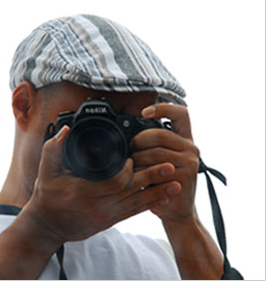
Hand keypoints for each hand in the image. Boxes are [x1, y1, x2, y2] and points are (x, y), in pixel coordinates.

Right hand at [23, 125, 181, 242]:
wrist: (48, 226)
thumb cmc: (47, 196)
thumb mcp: (47, 171)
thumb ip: (54, 148)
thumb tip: (65, 129)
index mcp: (85, 192)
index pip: (115, 182)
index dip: (128, 170)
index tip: (134, 157)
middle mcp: (99, 206)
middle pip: (132, 192)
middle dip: (152, 178)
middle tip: (171, 166)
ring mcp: (107, 216)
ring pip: (138, 204)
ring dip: (157, 192)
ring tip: (176, 183)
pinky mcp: (111, 221)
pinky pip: (134, 213)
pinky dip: (149, 205)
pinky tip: (163, 199)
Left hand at [130, 103, 199, 222]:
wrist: (176, 210)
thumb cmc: (164, 183)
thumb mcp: (161, 160)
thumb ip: (153, 145)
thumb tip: (128, 134)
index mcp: (185, 140)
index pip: (181, 114)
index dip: (163, 108)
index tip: (144, 112)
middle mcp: (191, 148)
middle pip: (159, 134)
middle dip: (139, 141)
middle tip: (131, 150)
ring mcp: (189, 162)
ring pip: (154, 152)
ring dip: (138, 160)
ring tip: (134, 168)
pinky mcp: (184, 176)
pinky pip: (155, 169)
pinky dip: (142, 173)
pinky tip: (140, 179)